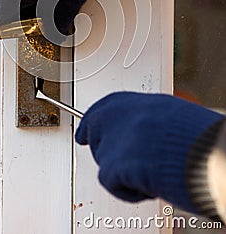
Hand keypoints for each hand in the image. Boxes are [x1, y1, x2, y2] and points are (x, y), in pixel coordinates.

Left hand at [75, 92, 223, 212]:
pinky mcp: (112, 163)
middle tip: (121, 162)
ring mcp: (114, 138)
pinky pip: (108, 180)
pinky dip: (124, 189)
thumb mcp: (172, 115)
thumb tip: (142, 132)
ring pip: (103, 157)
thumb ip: (149, 120)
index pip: (105, 107)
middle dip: (103, 146)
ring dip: (121, 170)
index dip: (92, 120)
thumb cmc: (197, 137)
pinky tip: (145, 185)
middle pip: (95, 130)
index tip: (83, 130)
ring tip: (148, 173)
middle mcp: (122, 115)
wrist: (206, 153)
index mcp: (139, 102)